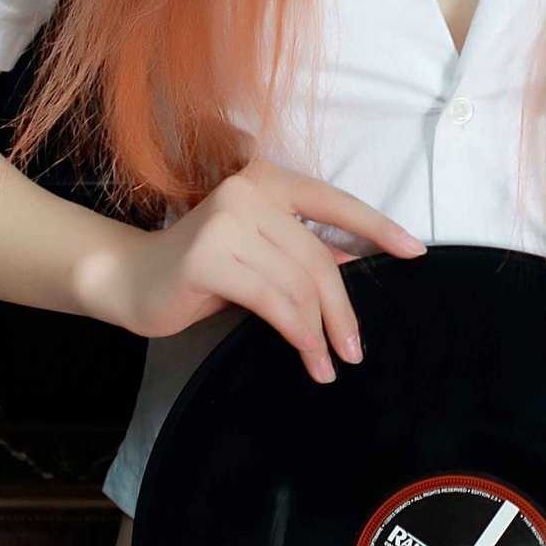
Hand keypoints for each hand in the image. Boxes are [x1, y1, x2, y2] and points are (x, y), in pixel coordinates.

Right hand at [77, 156, 426, 385]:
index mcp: (267, 181)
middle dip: (343, 308)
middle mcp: (248, 190)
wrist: (130, 280)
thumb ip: (301, 252)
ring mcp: (227, 219)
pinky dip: (298, 335)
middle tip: (356, 349)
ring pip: (298, 283)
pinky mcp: (209, 255)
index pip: (335, 201)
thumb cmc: (201, 270)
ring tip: (329, 365)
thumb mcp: (260, 254)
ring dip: (320, 332)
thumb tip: (354, 263)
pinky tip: (308, 359)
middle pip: (318, 257)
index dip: (378, 227)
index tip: (415, 253)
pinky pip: (273, 302)